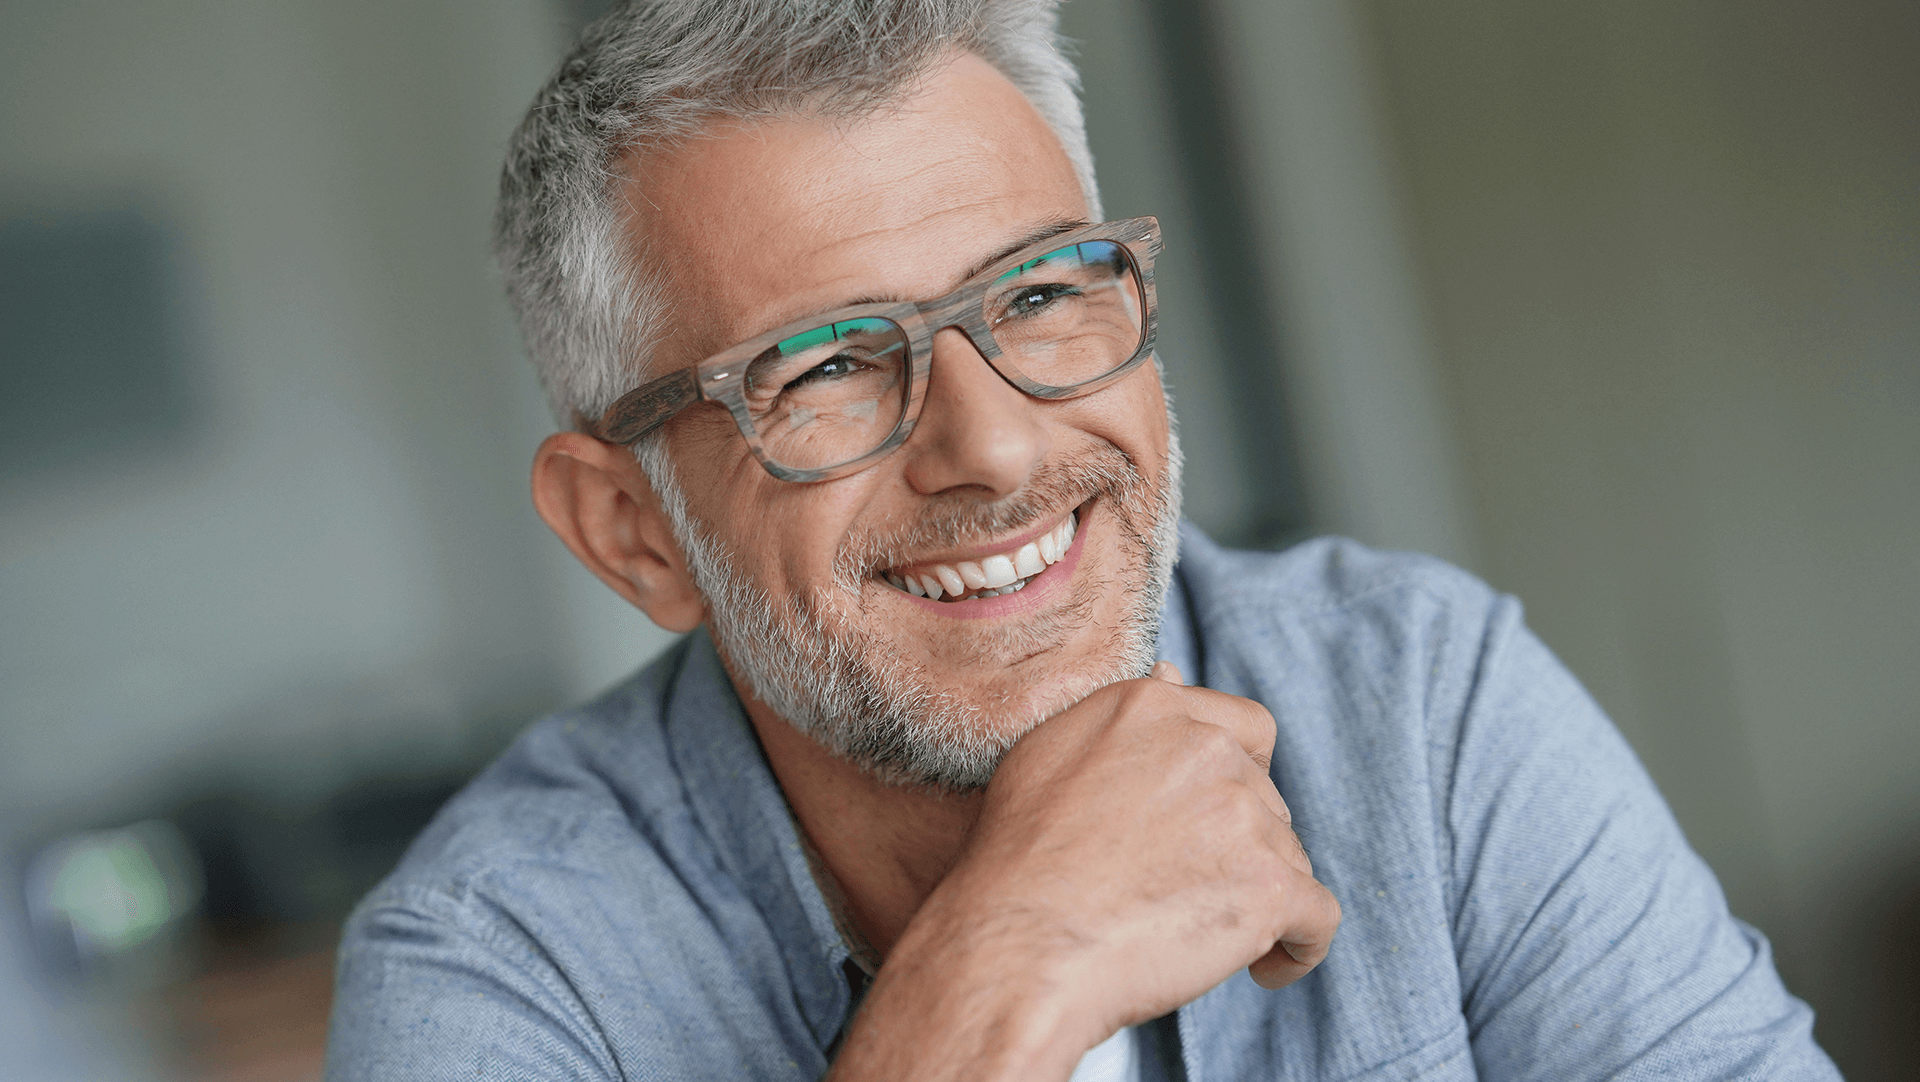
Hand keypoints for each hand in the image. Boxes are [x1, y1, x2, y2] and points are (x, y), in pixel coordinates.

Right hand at [830, 663, 1340, 1080]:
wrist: (1017, 945)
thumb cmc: (1017, 863)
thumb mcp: (1050, 755)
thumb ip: (1124, 718)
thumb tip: (1174, 669)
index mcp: (1152, 709)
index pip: (1247, 729)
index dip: (1239, 781)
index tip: (1209, 824)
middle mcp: (1206, 748)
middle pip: (1266, 801)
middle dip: (1237, 847)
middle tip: (1176, 894)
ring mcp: (1243, 814)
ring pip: (1287, 859)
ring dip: (1256, 898)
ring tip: (1193, 939)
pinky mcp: (1270, 885)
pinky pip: (1317, 919)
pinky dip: (1298, 948)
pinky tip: (1261, 968)